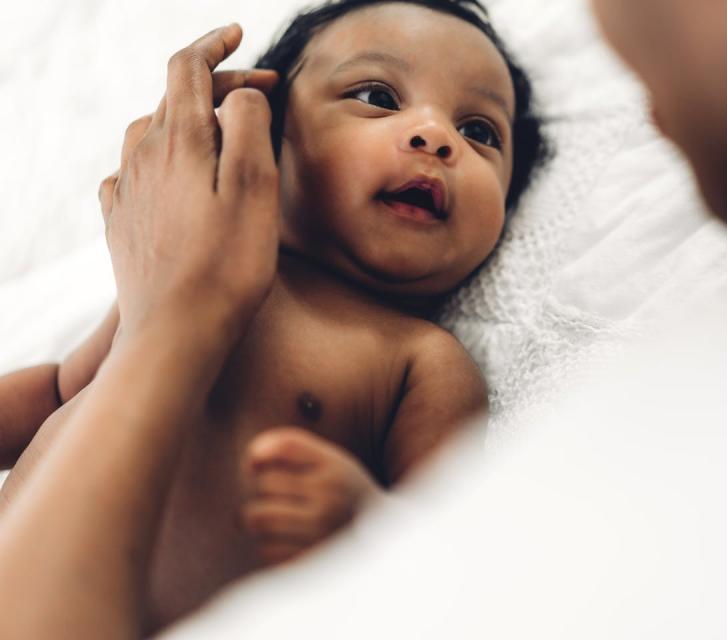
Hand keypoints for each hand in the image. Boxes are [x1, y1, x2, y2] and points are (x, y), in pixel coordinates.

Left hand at [98, 24, 280, 344]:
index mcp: (179, 141)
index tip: (238, 34)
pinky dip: (159, 159)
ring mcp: (129, 192)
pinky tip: (172, 178)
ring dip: (188, 121)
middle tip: (260, 94)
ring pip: (152, 133)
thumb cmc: (227, 266)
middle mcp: (143, 157)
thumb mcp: (255, 186)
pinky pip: (134, 172)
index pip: (188, 68)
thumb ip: (248, 125)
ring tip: (220, 133)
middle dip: (217, 86)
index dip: (214, 44)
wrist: (176, 333)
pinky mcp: (123, 224)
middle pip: (174, 98)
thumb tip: (240, 96)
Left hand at [240, 427, 383, 565]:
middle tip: (279, 498)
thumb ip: (293, 447)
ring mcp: (319, 532)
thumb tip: (251, 457)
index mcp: (336, 469)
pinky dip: (270, 546)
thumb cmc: (345, 496)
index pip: (284, 446)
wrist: (383, 545)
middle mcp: (329, 498)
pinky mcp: (307, 561)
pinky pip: (265, 549)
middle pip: (264, 483)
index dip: (260, 452)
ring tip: (277, 521)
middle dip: (262, 490)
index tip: (257, 464)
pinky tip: (291, 543)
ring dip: (258, 520)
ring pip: (257, 518)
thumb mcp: (333, 463)